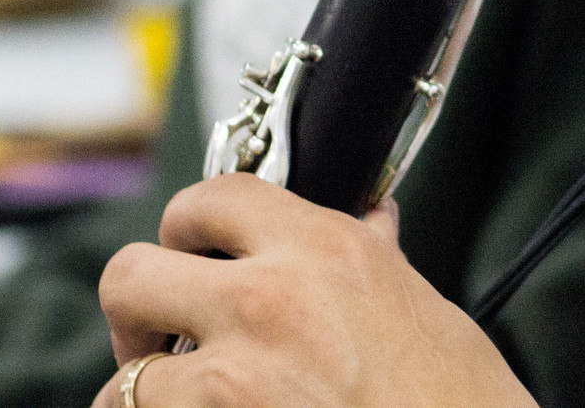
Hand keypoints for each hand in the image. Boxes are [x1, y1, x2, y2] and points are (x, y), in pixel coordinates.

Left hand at [92, 175, 533, 407]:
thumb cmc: (461, 401)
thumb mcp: (420, 308)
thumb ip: (372, 260)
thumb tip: (370, 222)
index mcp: (323, 249)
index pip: (211, 197)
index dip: (188, 229)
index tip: (192, 259)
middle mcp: (269, 301)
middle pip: (129, 275)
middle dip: (136, 315)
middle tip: (160, 347)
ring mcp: (237, 381)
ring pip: (124, 382)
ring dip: (142, 401)